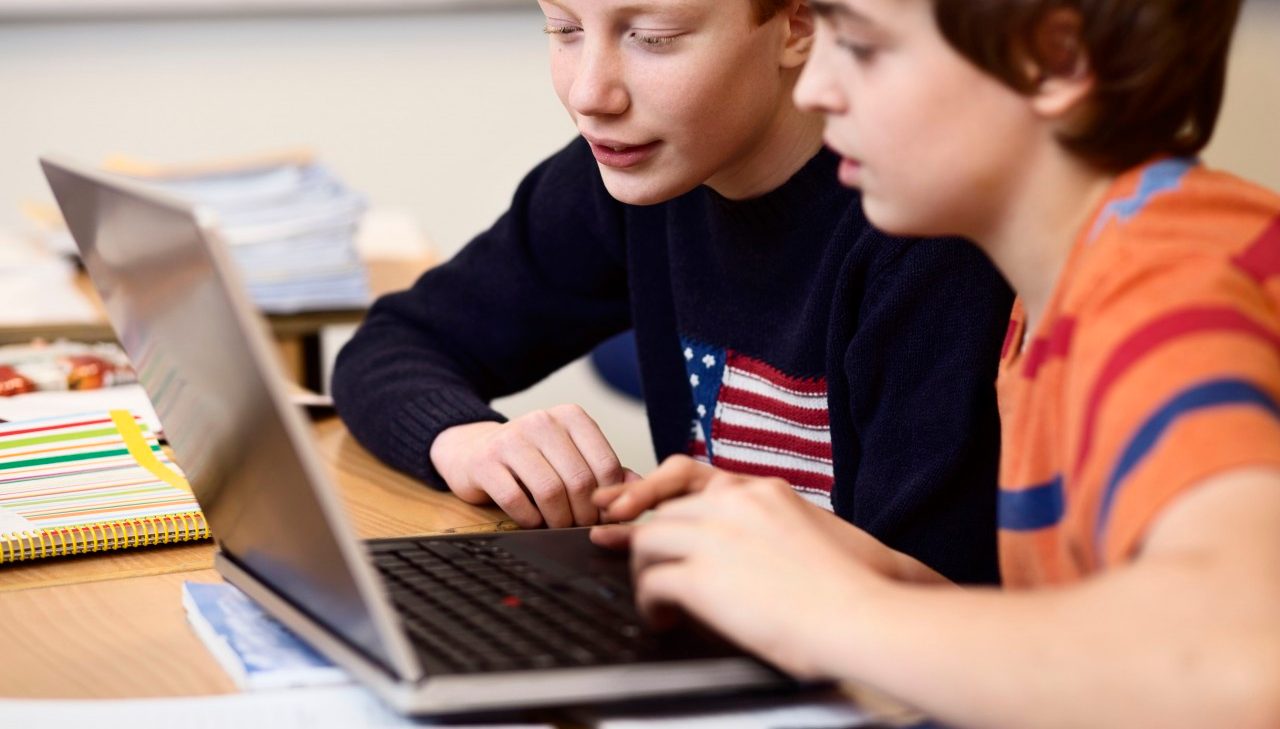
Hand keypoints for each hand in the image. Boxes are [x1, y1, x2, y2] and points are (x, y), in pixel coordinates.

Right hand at [430, 404, 633, 527]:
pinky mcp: (485, 462)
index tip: (605, 518)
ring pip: (550, 492)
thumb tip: (641, 492)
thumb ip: (606, 472)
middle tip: (581, 528)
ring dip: (558, 520)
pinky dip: (529, 519)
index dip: (610, 500)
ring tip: (558, 526)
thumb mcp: (570, 456)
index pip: (606, 465)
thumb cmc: (532, 460)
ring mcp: (511, 439)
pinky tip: (532, 520)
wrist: (472, 449)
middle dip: (584, 515)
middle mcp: (543, 421)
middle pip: (580, 481)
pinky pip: (516, 501)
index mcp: (571, 417)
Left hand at [590, 456, 944, 582]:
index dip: (650, 490)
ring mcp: (716, 534)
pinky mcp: (703, 575)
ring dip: (645, 572)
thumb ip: (772, 527)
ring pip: (648, 541)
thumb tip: (745, 550)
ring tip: (655, 600)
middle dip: (636, 532)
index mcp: (761, 490)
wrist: (866, 614)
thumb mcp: (815, 533)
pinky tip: (664, 619)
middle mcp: (735, 501)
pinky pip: (652, 583)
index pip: (687, 475)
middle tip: (612, 547)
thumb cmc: (857, 586)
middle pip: (663, 510)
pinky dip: (650, 603)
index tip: (623, 503)